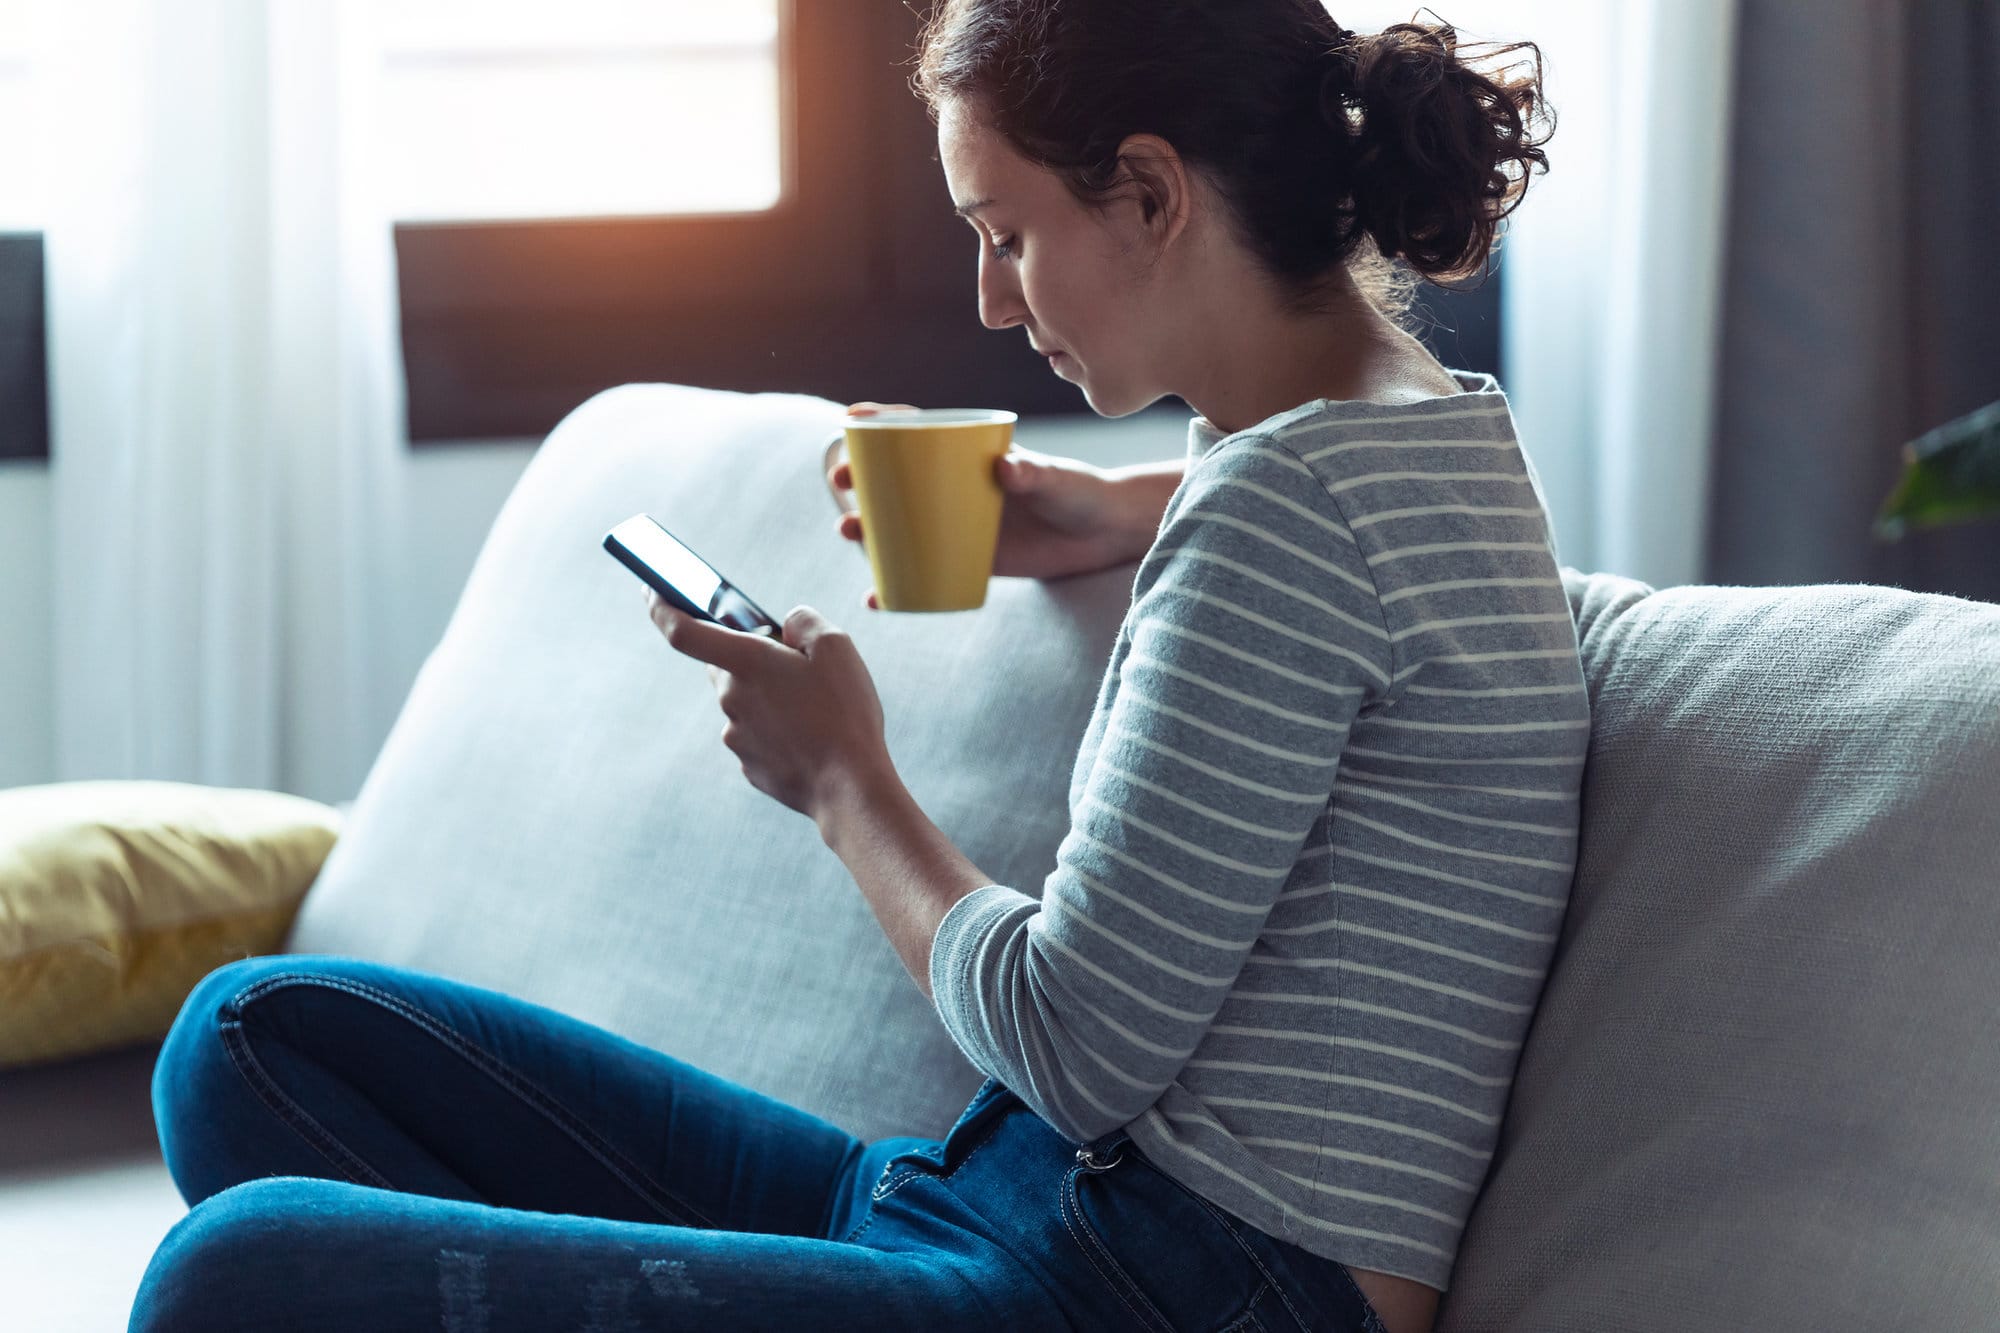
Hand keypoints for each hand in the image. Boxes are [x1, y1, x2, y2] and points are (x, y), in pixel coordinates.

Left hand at [645, 588, 892, 822]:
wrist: (850, 788)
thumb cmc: (844, 714)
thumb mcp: (837, 647)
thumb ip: (803, 622)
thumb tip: (785, 626)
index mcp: (746, 663)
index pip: (683, 631)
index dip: (661, 608)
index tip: (649, 591)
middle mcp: (731, 699)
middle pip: (725, 667)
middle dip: (751, 661)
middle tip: (794, 667)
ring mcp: (737, 737)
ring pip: (744, 704)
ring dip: (770, 699)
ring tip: (816, 711)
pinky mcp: (749, 766)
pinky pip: (757, 737)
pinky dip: (778, 732)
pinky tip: (810, 738)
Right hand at [829, 403, 1134, 608]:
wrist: (1104, 535)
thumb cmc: (1081, 493)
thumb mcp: (1056, 480)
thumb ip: (1034, 473)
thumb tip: (1006, 470)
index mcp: (970, 455)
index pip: (919, 430)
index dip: (882, 422)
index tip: (851, 419)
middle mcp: (955, 487)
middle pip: (896, 478)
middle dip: (860, 477)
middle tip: (842, 482)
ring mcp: (958, 524)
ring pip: (900, 525)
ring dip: (867, 529)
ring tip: (850, 532)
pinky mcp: (969, 560)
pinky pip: (924, 572)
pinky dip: (898, 586)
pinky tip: (877, 597)